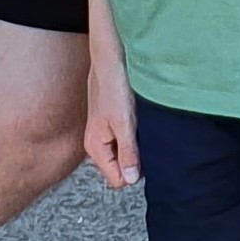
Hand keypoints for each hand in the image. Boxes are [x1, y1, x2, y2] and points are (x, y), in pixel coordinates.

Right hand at [85, 39, 139, 189]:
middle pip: (121, 169)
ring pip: (124, 154)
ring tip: (140, 128)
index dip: (133, 171)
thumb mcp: (124, 123)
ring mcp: (104, 135)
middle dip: (135, 160)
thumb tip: (131, 179)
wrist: (110, 60)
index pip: (117, 180)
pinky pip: (125, 141)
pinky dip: (134, 135)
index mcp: (96, 148)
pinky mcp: (111, 125)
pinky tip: (138, 122)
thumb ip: (128, 152)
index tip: (143, 155)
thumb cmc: (113, 87)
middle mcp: (97, 145)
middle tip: (143, 139)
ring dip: (135, 146)